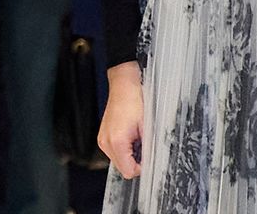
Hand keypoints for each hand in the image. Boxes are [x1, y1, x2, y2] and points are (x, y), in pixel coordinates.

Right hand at [97, 62, 145, 178]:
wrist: (124, 86)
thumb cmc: (135, 101)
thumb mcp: (147, 125)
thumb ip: (148, 145)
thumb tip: (153, 159)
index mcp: (116, 142)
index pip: (128, 171)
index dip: (142, 167)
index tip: (151, 159)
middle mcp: (106, 143)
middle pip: (122, 166)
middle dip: (136, 160)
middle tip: (147, 145)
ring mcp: (103, 140)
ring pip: (119, 159)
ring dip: (131, 153)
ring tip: (140, 136)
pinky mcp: (104, 136)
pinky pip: (115, 150)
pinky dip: (125, 147)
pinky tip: (134, 134)